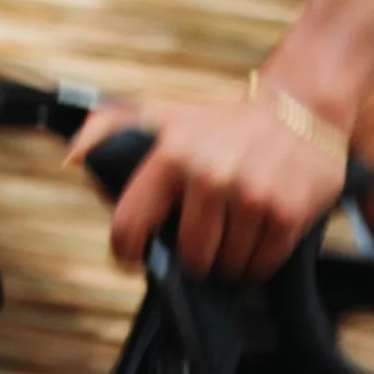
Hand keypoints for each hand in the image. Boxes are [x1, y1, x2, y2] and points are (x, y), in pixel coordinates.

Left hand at [73, 91, 347, 282]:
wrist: (300, 107)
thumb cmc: (225, 120)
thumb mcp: (162, 113)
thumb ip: (109, 128)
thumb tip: (73, 154)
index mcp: (172, 153)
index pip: (131, 225)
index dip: (129, 250)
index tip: (136, 254)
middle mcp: (209, 174)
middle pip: (190, 257)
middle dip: (197, 254)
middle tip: (208, 231)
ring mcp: (250, 196)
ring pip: (227, 266)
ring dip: (229, 258)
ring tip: (236, 226)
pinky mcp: (286, 213)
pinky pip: (260, 265)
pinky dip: (257, 260)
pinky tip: (258, 231)